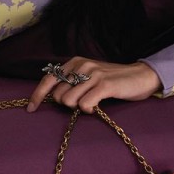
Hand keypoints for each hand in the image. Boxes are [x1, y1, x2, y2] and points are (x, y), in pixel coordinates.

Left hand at [27, 57, 162, 113]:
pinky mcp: (105, 85)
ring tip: (90, 104)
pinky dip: (88, 110)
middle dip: (66, 104)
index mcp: (74, 62)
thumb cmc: (113, 80)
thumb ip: (73, 82)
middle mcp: (81, 65)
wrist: (142, 76)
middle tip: (81, 103)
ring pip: (68, 100)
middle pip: (58, 94)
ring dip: (78, 108)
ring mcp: (93, 74)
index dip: (37, 95)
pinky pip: (84, 104)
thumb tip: (52, 97)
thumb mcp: (89, 76)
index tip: (31, 108)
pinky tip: (96, 108)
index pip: (48, 79)